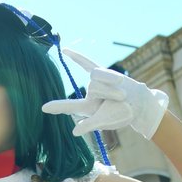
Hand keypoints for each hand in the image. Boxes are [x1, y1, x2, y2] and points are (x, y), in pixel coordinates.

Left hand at [42, 49, 168, 139]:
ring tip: (121, 92)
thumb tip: (74, 132)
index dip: (57, 107)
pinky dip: (77, 57)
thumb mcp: (106, 121)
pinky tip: (64, 50)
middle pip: (93, 86)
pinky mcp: (102, 72)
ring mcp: (95, 83)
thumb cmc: (123, 114)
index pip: (69, 106)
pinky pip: (87, 62)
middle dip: (109, 91)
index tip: (43, 108)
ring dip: (112, 84)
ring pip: (97, 76)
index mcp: (88, 108)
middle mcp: (89, 94)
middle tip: (121, 99)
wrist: (138, 102)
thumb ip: (90, 125)